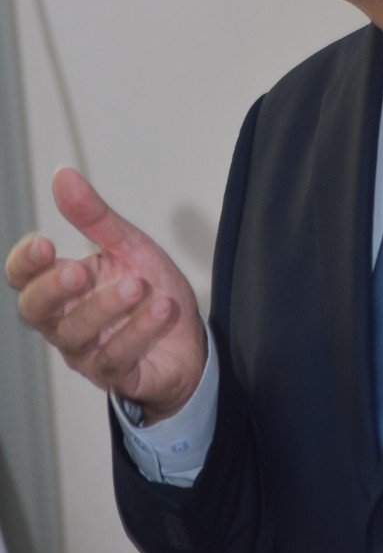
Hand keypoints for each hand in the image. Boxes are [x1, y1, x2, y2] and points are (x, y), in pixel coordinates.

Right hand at [5, 167, 205, 421]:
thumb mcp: (127, 245)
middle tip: (79, 270)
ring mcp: (89, 353)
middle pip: (35, 312)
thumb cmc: (148, 290)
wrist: (189, 337)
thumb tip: (62, 175)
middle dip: (52, 290)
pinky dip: (139, 331)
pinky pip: (117, 359)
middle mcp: (67, 322)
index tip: (44, 243)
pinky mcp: (120, 376)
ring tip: (137, 284)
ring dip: (106, 307)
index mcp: (63, 287)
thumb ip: (94, 216)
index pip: (23, 278)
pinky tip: (160, 308)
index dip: (25, 263)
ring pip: (77, 336)